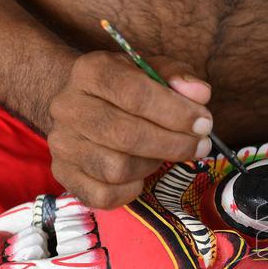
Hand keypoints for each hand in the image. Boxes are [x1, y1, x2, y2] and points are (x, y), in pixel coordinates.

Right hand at [47, 51, 213, 208]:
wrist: (85, 106)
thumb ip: (178, 78)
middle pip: (126, 135)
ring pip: (117, 168)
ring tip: (164, 154)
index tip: (204, 123)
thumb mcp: (152, 72)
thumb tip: (200, 94)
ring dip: (152, 165)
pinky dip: (130, 191)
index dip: (176, 112)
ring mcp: (62, 144)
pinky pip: (104, 196)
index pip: (134, 94)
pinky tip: (141, 176)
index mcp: (91, 72)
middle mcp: (68, 107)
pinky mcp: (65, 174)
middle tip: (201, 146)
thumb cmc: (128, 90)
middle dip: (173, 144)